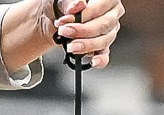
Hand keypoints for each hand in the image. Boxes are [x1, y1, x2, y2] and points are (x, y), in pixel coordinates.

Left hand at [3, 0, 122, 70]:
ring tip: (70, 45)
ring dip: (85, 45)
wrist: (52, 18)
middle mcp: (111, 13)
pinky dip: (100, 60)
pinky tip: (93, 61)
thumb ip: (69, 1)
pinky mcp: (103, 46)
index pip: (102, 6)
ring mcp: (109, 31)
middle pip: (104, 24)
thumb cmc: (59, 5)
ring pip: (104, 40)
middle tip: (65, 31)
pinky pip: (105, 55)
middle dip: (83, 31)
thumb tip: (78, 6)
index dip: (87, 13)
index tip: (69, 18)